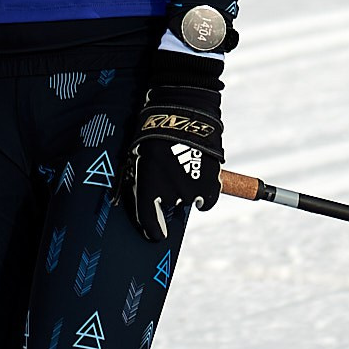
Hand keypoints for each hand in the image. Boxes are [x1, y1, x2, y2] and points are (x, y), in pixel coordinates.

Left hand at [123, 57, 222, 241]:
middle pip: (170, 209)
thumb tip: (141, 202)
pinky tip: (199, 185)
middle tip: (167, 179)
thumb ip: (140, 183)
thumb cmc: (152, 134)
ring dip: (185, 192)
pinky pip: (207, 201)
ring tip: (182, 170)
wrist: (180, 114)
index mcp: (148, 189)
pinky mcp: (211, 184)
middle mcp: (170, 195)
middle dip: (168, 200)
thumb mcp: (138, 158)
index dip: (152, 231)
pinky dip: (204, 196)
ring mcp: (191, 191)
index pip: (149, 223)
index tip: (155, 234)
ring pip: (188, 202)